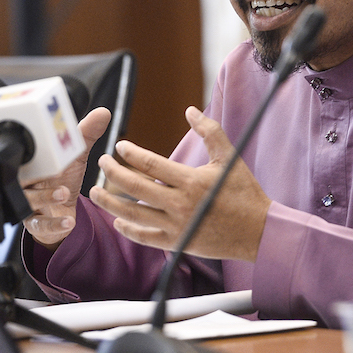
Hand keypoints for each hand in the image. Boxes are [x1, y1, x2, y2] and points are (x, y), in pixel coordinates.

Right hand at [22, 107, 112, 250]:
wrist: (62, 210)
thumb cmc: (63, 178)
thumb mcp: (76, 156)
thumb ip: (86, 135)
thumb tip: (103, 112)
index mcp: (33, 163)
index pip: (27, 155)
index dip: (32, 151)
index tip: (43, 147)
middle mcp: (26, 183)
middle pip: (23, 177)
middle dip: (36, 172)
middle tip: (54, 172)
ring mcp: (29, 203)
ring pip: (30, 200)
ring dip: (47, 197)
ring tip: (63, 194)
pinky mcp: (36, 223)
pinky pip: (40, 225)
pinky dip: (54, 224)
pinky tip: (68, 222)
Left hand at [92, 106, 271, 261]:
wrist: (258, 230)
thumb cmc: (245, 191)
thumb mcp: (229, 158)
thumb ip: (210, 131)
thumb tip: (190, 110)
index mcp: (192, 181)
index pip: (151, 164)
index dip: (131, 154)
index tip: (119, 146)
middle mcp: (181, 204)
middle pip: (135, 187)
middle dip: (113, 173)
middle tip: (102, 163)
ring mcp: (177, 226)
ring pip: (133, 213)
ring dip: (110, 202)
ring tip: (95, 192)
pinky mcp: (177, 242)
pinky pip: (145, 237)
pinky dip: (127, 230)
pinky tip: (117, 220)